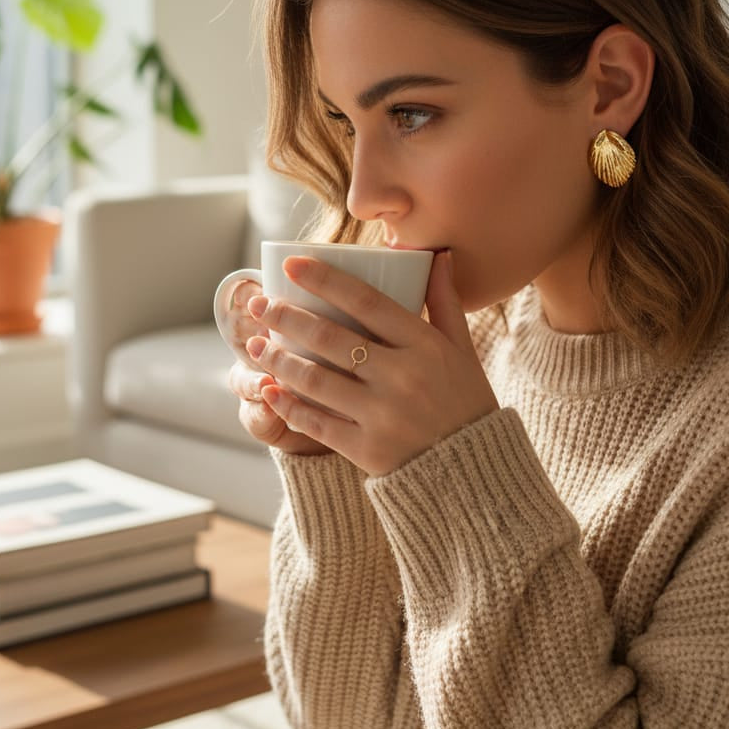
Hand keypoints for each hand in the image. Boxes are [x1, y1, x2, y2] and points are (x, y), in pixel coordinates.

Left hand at [244, 251, 498, 476]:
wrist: (473, 474)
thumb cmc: (465, 401)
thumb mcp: (462, 349)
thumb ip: (444, 300)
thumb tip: (438, 254)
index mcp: (425, 345)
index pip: (366, 301)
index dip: (325, 280)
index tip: (291, 264)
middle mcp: (402, 377)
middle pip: (330, 337)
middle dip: (286, 317)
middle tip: (258, 304)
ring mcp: (382, 415)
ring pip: (315, 379)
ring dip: (278, 359)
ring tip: (254, 345)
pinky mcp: (367, 449)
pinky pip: (317, 423)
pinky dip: (288, 405)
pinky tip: (269, 389)